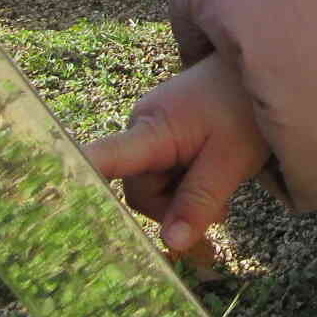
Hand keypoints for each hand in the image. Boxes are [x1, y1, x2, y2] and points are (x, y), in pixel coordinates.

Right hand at [84, 54, 268, 253]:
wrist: (262, 72)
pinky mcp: (164, 136)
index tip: (54, 199)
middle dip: (172, 210)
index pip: (105, 158)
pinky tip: (213, 188)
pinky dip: (186, 188)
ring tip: (222, 199)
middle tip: (216, 218)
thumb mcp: (231, 161)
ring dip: (183, 201)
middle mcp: (141, 128)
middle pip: (140, 190)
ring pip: (154, 186)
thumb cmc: (246, 110)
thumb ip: (199, 201)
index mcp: (151, 129)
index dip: (80, 180)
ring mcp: (152, 131)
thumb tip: (171, 244)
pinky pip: (165, 174)